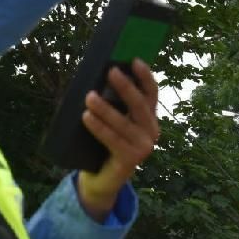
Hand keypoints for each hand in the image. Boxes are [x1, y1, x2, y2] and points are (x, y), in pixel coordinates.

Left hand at [77, 60, 160, 221]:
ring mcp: (144, 147)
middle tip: (110, 71)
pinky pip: (113, 139)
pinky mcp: (131, 160)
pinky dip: (99, 127)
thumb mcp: (111, 120)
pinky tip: (87, 116)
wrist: (101, 178)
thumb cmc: (104, 142)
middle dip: (125, 87)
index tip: (134, 60)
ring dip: (105, 108)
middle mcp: (152, 132)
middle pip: (139, 105)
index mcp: (149, 118)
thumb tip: (98, 78)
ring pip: (123, 122)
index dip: (145, 76)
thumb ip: (112, 102)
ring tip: (89, 96)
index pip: (151, 93)